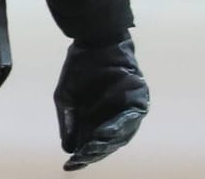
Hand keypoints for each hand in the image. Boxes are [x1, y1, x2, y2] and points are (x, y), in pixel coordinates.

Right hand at [56, 34, 148, 170]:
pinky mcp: (139, 100)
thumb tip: (69, 148)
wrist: (94, 40)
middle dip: (95, 151)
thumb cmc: (79, 67)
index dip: (83, 155)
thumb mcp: (65, 97)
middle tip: (83, 157)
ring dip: (108, 143)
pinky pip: (132, 117)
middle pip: (108, 142)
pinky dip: (120, 127)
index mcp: (97, 119)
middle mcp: (114, 118)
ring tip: (93, 150)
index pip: (92, 143)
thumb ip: (69, 121)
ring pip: (122, 134)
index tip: (71, 164)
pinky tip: (105, 134)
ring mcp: (128, 110)